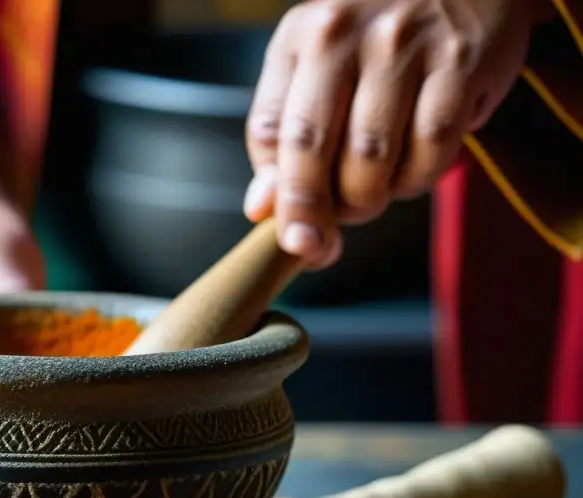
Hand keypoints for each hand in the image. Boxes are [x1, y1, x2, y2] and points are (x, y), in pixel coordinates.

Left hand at [243, 0, 542, 266]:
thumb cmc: (378, 39)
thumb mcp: (316, 69)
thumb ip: (282, 135)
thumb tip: (260, 208)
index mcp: (300, 39)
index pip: (269, 135)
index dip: (280, 201)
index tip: (294, 240)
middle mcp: (343, 34)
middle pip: (312, 150)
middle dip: (316, 213)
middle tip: (327, 238)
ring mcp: (403, 45)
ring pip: (372, 161)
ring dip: (370, 198)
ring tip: (374, 187)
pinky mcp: (460, 62)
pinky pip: (432, 151)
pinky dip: (420, 178)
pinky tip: (415, 167)